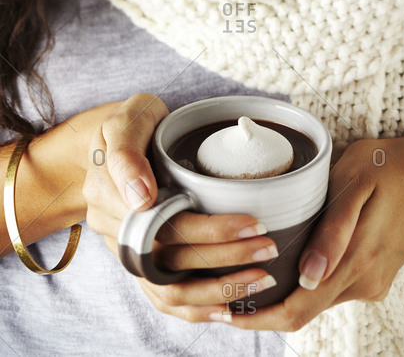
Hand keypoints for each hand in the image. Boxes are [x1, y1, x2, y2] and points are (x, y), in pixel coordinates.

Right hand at [83, 92, 278, 321]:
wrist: (119, 141)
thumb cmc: (133, 123)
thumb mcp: (129, 119)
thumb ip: (127, 152)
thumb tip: (141, 198)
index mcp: (108, 194)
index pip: (166, 221)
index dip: (214, 229)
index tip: (256, 222)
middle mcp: (114, 229)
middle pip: (172, 256)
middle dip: (227, 256)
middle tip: (269, 245)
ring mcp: (126, 249)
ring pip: (169, 288)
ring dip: (218, 289)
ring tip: (261, 278)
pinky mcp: (140, 261)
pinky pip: (163, 297)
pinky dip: (197, 308)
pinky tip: (229, 309)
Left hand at [222, 134, 403, 330]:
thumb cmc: (388, 169)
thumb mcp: (357, 183)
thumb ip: (334, 231)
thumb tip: (307, 276)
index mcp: (358, 259)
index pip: (300, 307)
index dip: (259, 316)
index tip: (225, 309)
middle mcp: (364, 281)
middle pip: (303, 312)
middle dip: (262, 311)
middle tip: (222, 295)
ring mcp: (370, 282)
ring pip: (316, 302)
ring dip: (282, 297)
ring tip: (244, 275)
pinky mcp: (373, 277)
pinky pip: (331, 289)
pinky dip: (303, 286)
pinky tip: (283, 264)